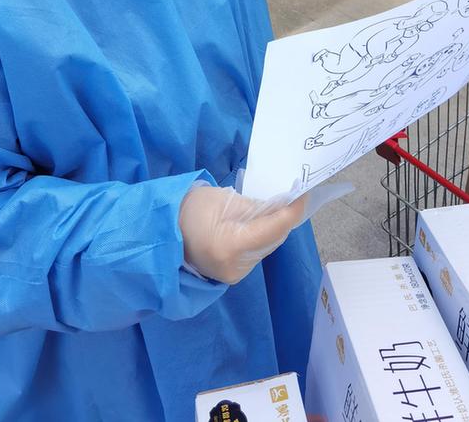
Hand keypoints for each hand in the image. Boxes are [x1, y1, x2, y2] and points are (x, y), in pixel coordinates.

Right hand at [178, 185, 306, 283]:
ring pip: (267, 247)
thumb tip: (282, 203)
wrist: (164, 233)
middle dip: (284, 217)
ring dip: (274, 227)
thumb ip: (254, 206)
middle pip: (273, 239)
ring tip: (277, 205)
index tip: (304, 193)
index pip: (273, 229)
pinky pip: (257, 252)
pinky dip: (262, 236)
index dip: (292, 211)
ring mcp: (234, 275)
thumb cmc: (190, 210)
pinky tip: (260, 222)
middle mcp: (235, 266)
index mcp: (230, 245)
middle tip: (294, 195)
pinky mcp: (232, 275)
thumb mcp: (223, 199)